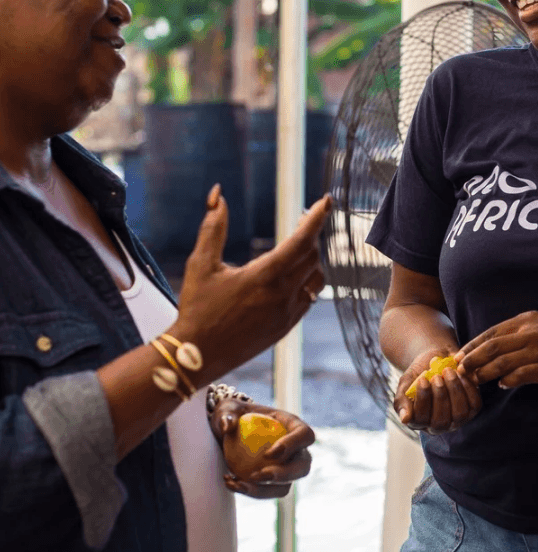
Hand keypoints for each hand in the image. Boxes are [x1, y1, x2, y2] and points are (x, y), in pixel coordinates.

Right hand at [174, 187, 330, 382]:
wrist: (198, 356)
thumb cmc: (196, 308)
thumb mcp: (201, 263)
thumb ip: (213, 226)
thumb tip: (217, 195)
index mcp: (265, 276)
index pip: (302, 240)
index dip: (316, 217)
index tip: (326, 200)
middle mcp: (282, 294)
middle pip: (312, 255)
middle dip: (310, 234)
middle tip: (302, 219)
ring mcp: (288, 313)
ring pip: (316, 278)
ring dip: (311, 259)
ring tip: (298, 248)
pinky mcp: (287, 327)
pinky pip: (309, 298)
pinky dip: (307, 282)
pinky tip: (292, 276)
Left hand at [209, 396, 314, 498]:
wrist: (229, 434)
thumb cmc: (233, 416)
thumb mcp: (227, 409)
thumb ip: (227, 414)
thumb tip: (227, 426)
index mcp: (292, 425)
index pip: (304, 434)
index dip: (293, 446)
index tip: (268, 454)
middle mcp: (296, 449)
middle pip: (303, 465)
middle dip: (285, 475)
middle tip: (257, 475)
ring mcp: (287, 468)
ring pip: (286, 486)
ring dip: (264, 490)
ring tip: (239, 483)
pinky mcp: (274, 483)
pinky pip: (267, 492)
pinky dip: (250, 492)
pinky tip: (230, 483)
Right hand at [395, 346, 481, 433]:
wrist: (436, 359)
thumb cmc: (418, 373)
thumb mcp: (406, 384)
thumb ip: (402, 400)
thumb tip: (405, 419)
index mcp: (419, 421)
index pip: (420, 420)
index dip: (423, 401)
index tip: (422, 379)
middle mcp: (438, 425)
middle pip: (441, 422)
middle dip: (439, 397)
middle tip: (437, 377)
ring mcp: (457, 420)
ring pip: (459, 415)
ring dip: (454, 392)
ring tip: (448, 372)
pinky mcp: (472, 409)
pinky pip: (474, 404)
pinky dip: (468, 388)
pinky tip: (460, 374)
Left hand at [457, 312, 537, 389]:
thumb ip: (519, 334)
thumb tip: (494, 349)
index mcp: (528, 320)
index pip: (492, 332)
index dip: (473, 344)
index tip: (459, 355)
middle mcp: (531, 333)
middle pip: (493, 347)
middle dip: (472, 359)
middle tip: (459, 369)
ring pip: (503, 363)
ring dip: (485, 373)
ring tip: (474, 380)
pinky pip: (521, 376)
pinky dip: (508, 381)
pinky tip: (501, 384)